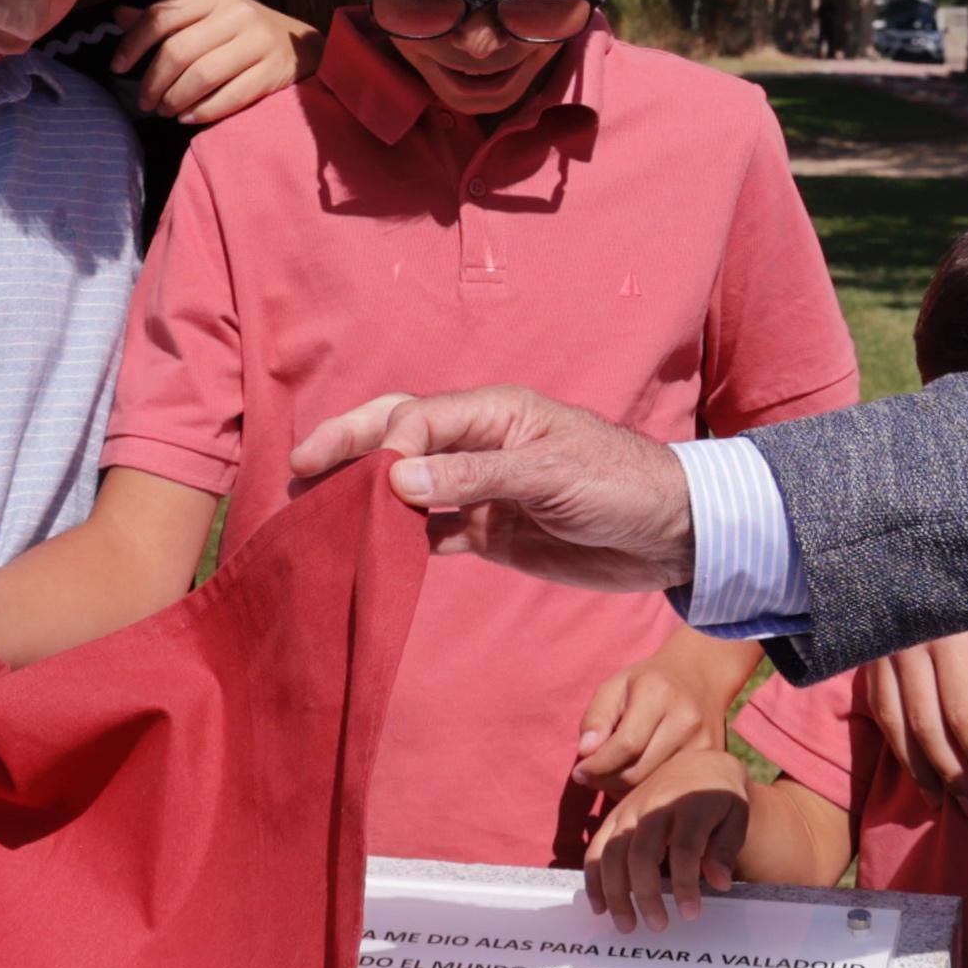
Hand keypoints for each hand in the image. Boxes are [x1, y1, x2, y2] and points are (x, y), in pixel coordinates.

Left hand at [109, 0, 319, 128]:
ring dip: (175, 99)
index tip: (118, 67)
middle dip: (153, 81)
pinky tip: (188, 117)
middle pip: (178, 51)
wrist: (301, 46)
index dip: (134, 44)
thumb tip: (118, 16)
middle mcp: (236, 13)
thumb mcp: (205, 15)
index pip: (162, 16)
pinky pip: (229, 97)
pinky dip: (202, 111)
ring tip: (164, 110)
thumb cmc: (240, 31)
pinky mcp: (272, 71)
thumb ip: (165, 17)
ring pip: (202, 76)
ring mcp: (257, 41)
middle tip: (144, 102)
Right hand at [289, 388, 696, 590]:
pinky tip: (366, 555)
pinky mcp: (488, 531)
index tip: (359, 482)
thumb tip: (395, 475)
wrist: (671, 535)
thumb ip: (474, 477)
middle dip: (346, 449)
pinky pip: (428, 532)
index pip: (417, 419)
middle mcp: (480, 444)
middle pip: (397, 436)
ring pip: (405, 487)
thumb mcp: (550, 474)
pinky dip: (396, 542)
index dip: (380, 444)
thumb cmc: (622, 485)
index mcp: (495, 413)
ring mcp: (480, 489)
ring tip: (312, 515)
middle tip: (296, 472)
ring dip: (362, 500)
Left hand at [573, 635, 756, 799]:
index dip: (597, 765)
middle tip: (590, 779)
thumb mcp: (615, 686)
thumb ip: (596, 717)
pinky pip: (670, 787)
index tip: (578, 772)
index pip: (625, 745)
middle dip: (606, 781)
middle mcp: (686, 720)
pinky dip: (646, 791)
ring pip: (653, 785)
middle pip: (638, 771)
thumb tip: (586, 753)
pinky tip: (634, 781)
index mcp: (659, 694)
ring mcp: (704, 743)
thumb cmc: (648, 682)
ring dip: (623, 790)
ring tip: (609, 778)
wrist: (700, 676)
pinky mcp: (712, 760)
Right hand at [584, 752, 759, 927]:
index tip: (689, 914)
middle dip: (646, 894)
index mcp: (689, 804)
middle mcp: (654, 805)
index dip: (685, 884)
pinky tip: (600, 907)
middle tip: (658, 926)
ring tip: (627, 926)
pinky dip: (593, 879)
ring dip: (615, 892)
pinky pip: (596, 848)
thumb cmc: (721, 798)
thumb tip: (719, 884)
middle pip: (641, 853)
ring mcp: (630, 810)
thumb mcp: (736, 817)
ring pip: (612, 852)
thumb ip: (727, 848)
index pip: (683, 848)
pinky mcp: (615, 817)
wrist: (699, 765)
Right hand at [860, 627, 967, 816]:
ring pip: (894, 721)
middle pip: (925, 724)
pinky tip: (917, 769)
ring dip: (919, 768)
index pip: (963, 712)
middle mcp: (909, 642)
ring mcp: (884, 647)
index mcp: (949, 632)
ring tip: (943, 803)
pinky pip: (878, 707)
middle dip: (951, 773)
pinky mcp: (872, 651)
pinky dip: (896, 744)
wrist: (941, 543)